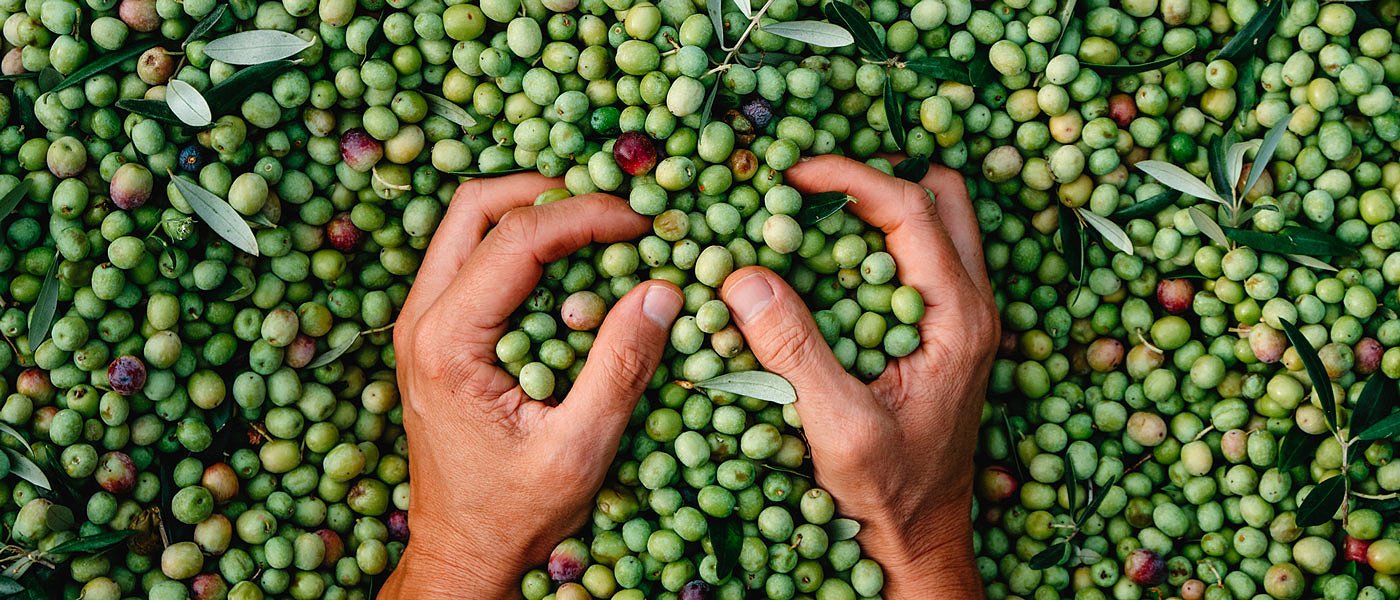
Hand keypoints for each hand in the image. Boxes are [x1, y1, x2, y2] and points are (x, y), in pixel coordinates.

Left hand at [381, 175, 683, 598]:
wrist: (462, 551)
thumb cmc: (515, 512)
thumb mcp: (580, 448)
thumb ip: (620, 367)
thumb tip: (662, 291)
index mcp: (448, 342)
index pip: (518, 237)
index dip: (586, 215)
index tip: (641, 222)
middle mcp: (420, 321)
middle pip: (475, 207)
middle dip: (548, 192)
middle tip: (611, 209)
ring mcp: (420, 325)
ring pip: (467, 227)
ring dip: (530, 213)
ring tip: (594, 228)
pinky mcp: (434, 336)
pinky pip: (469, 261)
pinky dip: (518, 245)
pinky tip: (567, 267)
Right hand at [717, 155, 997, 596]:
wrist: (922, 538)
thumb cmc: (889, 492)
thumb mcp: (837, 427)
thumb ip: (794, 350)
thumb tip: (744, 278)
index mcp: (960, 318)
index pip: (911, 209)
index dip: (850, 176)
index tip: (791, 174)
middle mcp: (973, 306)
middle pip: (942, 197)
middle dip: (878, 174)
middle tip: (811, 183)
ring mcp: (963, 318)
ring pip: (938, 223)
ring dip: (883, 203)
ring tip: (816, 209)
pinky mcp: (944, 333)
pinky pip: (920, 260)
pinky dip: (879, 240)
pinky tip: (829, 260)